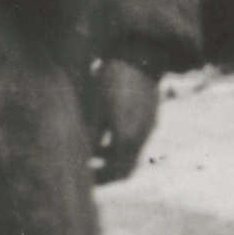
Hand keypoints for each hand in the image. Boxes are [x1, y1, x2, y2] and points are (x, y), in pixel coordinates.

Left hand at [91, 58, 159, 184]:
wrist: (140, 55)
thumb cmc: (112, 79)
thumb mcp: (95, 106)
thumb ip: (90, 134)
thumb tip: (82, 155)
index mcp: (126, 136)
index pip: (116, 171)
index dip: (101, 179)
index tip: (86, 178)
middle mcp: (141, 136)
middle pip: (127, 169)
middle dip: (109, 174)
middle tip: (92, 173)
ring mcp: (148, 127)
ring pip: (132, 155)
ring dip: (115, 159)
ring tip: (96, 152)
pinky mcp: (151, 118)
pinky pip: (138, 141)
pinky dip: (123, 145)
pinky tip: (108, 134)